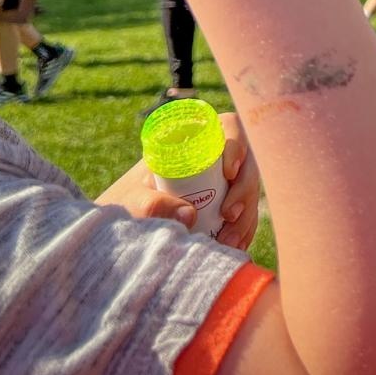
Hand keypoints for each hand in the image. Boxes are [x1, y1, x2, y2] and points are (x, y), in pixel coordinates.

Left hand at [95, 113, 260, 249]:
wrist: (125, 226)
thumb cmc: (127, 203)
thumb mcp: (133, 200)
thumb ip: (152, 204)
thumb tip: (189, 215)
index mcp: (194, 142)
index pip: (228, 127)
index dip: (237, 144)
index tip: (229, 172)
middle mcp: (215, 159)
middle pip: (247, 163)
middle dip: (245, 191)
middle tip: (230, 216)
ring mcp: (224, 183)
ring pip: (250, 192)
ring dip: (246, 217)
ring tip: (228, 243)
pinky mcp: (228, 207)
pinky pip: (247, 215)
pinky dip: (245, 231)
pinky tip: (236, 247)